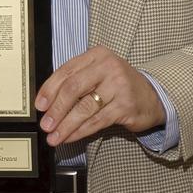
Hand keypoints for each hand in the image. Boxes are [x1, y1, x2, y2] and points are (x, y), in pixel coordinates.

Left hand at [35, 46, 164, 145]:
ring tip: (54, 136)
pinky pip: (97, 121)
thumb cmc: (118, 85)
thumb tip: (47, 103)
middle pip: (73, 89)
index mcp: (96, 56)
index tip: (39, 105)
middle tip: (45, 124)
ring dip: (66, 125)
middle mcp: (108, 67)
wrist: (153, 96)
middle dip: (56, 109)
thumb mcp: (97, 75)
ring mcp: (119, 86)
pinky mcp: (125, 106)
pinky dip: (80, 131)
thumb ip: (75, 82)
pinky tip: (70, 137)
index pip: (66, 71)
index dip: (49, 89)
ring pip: (84, 108)